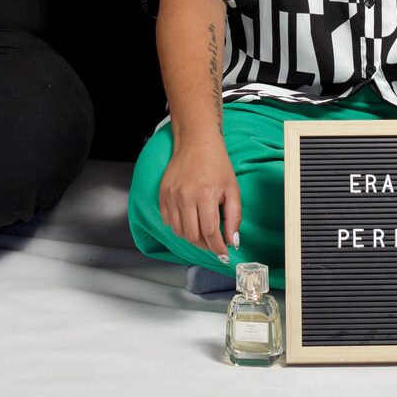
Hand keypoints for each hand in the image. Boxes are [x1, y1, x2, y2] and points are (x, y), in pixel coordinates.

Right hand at [159, 132, 241, 263]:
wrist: (196, 142)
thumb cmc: (217, 164)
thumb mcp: (233, 188)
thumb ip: (234, 217)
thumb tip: (232, 241)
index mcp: (205, 194)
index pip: (210, 232)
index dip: (217, 247)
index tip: (223, 254)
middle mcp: (185, 196)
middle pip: (192, 236)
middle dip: (205, 245)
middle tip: (214, 243)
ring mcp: (171, 195)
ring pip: (179, 231)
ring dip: (192, 237)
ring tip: (203, 232)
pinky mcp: (162, 194)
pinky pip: (168, 221)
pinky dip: (178, 226)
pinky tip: (189, 220)